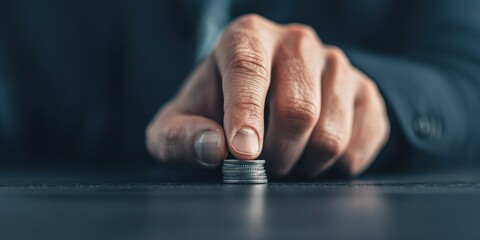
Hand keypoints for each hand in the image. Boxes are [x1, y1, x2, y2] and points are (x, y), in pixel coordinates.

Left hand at [146, 14, 389, 177]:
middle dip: (276, 154)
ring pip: (331, 134)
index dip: (246, 115)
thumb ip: (179, 136)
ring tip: (286, 159)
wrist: (266, 99)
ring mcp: (337, 64)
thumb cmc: (219, 108)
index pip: (249, 70)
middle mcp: (297, 42)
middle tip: (263, 166)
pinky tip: (311, 155)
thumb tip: (212, 148)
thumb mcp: (182, 121)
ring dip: (302, 164)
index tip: (243, 152)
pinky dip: (331, 168)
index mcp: (248, 37)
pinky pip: (357, 147)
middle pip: (298, 110)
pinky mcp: (366, 92)